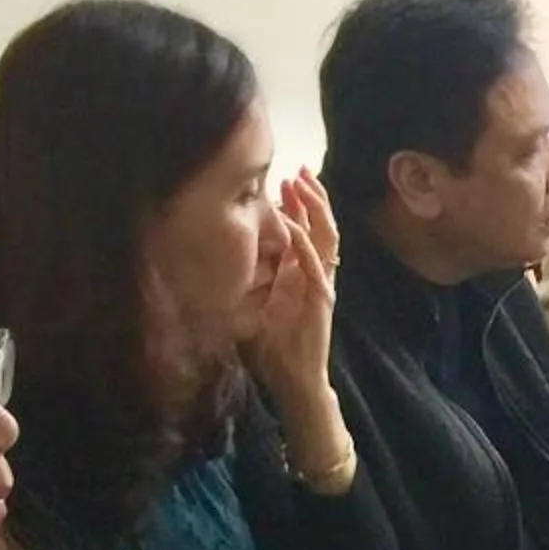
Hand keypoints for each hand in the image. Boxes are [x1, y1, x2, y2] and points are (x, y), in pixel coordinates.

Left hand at [245, 170, 341, 409]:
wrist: (293, 379)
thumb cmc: (273, 347)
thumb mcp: (254, 304)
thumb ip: (249, 281)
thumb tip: (222, 261)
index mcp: (302, 274)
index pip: (307, 230)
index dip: (300, 204)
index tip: (287, 179)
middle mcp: (315, 275)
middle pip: (321, 226)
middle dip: (312, 196)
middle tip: (300, 169)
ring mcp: (321, 285)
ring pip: (326, 238)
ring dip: (314, 210)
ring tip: (303, 184)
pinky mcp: (322, 300)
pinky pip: (315, 266)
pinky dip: (304, 244)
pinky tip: (294, 226)